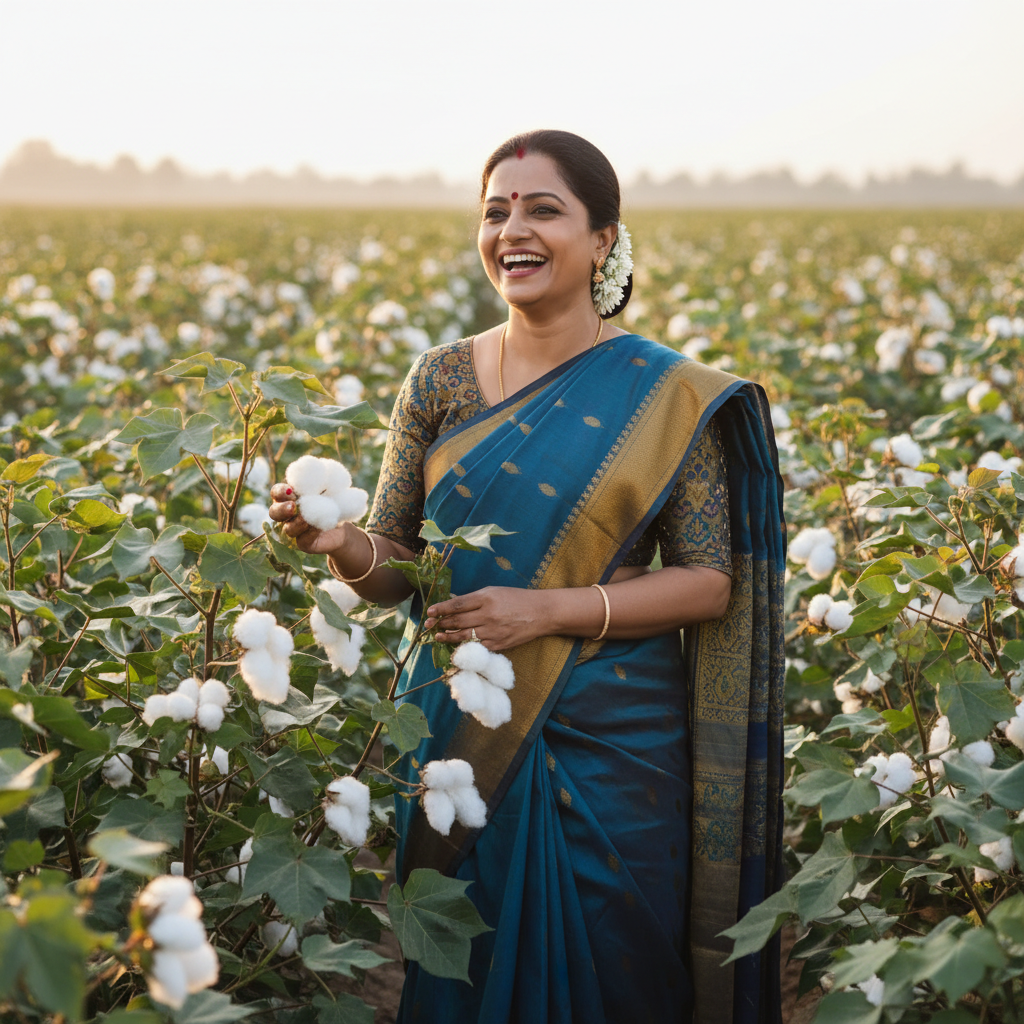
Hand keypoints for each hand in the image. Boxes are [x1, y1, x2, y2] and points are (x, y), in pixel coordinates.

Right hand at [267, 482, 349, 556]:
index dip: (280, 492)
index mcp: (289, 498)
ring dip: (298, 523)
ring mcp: (293, 530)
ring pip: (288, 529)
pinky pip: (303, 540)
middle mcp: (286, 515)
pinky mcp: (304, 544)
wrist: (342, 526)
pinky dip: (311, 533)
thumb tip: (323, 473)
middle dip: (282, 509)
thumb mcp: (329, 488)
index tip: (290, 490)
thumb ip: (322, 481)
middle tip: (293, 506)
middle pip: (274, 513)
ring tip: (308, 518)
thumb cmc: (333, 502)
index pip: (276, 493)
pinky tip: (319, 527)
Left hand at [423, 586, 549, 651]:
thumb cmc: (516, 599)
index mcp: (486, 597)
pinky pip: (477, 647)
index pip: (457, 604)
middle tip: (428, 626)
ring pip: (464, 636)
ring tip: (438, 637)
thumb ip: (474, 599)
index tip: (430, 612)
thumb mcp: (494, 592)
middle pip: (458, 621)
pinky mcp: (498, 644)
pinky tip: (456, 646)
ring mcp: (493, 631)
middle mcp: (488, 614)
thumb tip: (453, 604)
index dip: (441, 609)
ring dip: (448, 636)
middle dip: (441, 624)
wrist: (541, 613)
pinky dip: (464, 646)